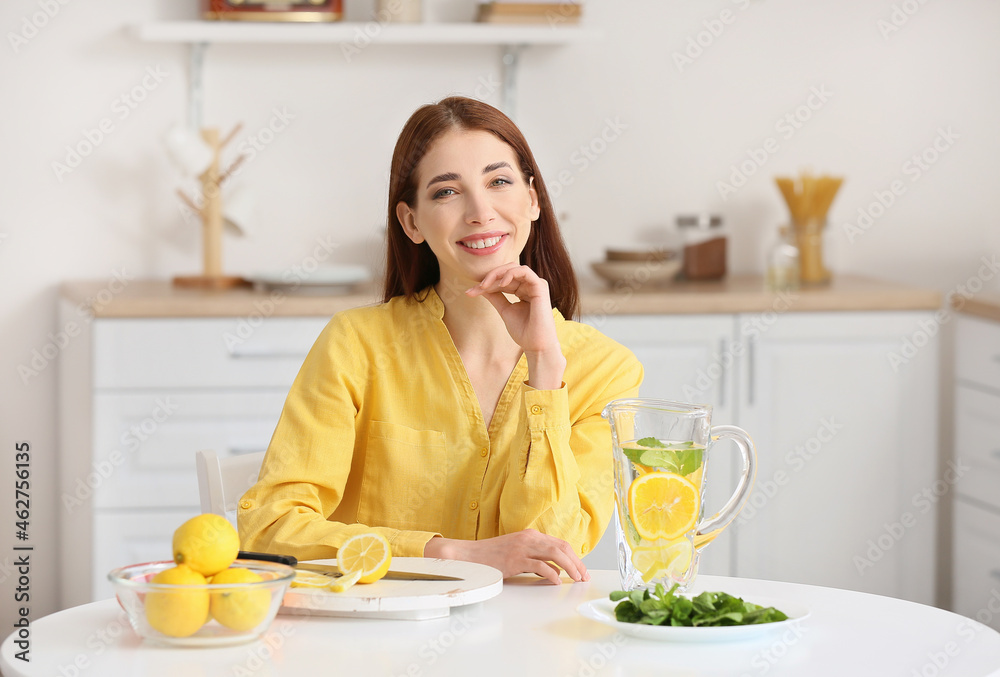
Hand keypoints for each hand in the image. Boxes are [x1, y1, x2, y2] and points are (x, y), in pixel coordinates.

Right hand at [423, 529, 589, 584]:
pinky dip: (552, 574)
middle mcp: (529, 538)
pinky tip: (556, 581)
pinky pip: (540, 566)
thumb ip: (535, 557)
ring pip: (555, 554)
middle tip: (583, 576)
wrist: (470, 555)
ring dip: (569, 567)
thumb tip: (554, 570)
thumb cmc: (493, 556)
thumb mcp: (517, 552)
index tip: (581, 569)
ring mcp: (522, 548)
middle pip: (562, 548)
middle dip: (577, 563)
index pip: (560, 543)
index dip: (574, 556)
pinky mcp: (516, 559)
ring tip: (575, 578)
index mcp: (531, 535)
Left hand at [466, 263, 557, 353]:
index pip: (502, 280)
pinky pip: (524, 271)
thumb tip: (480, 287)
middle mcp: (529, 285)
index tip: (470, 292)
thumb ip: (495, 297)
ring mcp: (536, 285)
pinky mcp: (540, 286)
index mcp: (522, 290)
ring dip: (497, 274)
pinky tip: (501, 283)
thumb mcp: (505, 310)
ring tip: (485, 285)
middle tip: (477, 287)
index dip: (486, 283)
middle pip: (507, 271)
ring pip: (514, 268)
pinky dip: (510, 274)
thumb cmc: (523, 332)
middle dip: (490, 276)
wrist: (536, 346)